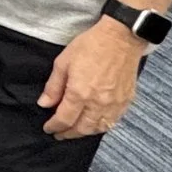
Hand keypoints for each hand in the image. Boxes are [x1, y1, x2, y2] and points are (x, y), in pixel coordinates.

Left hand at [38, 17, 146, 138]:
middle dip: (68, 134)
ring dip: (85, 132)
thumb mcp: (63, 62)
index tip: (48, 128)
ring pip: (98, 128)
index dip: (54, 127)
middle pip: (82, 128)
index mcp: (80, 93)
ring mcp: (114, 103)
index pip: (65, 119)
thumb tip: (44, 104)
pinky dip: (101, 126)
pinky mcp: (126, 100)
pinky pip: (113, 121)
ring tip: (75, 130)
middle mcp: (98, 103)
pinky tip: (94, 123)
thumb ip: (54, 86)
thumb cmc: (91, 45)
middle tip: (60, 134)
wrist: (121, 37)